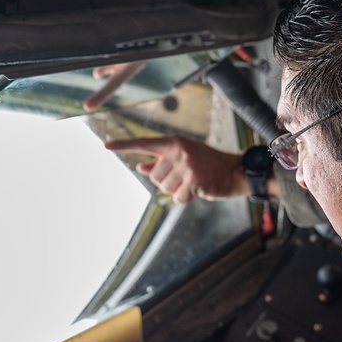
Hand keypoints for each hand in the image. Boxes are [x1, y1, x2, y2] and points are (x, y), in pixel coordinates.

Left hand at [104, 136, 250, 204]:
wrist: (235, 171)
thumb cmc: (208, 165)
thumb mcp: (184, 159)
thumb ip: (161, 162)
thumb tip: (140, 166)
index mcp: (174, 142)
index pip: (144, 143)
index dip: (123, 146)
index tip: (105, 146)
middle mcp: (179, 150)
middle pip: (154, 176)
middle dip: (168, 182)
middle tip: (187, 177)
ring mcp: (187, 163)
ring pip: (165, 188)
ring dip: (178, 191)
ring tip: (194, 183)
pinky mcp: (195, 178)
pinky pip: (178, 197)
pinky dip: (186, 199)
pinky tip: (199, 190)